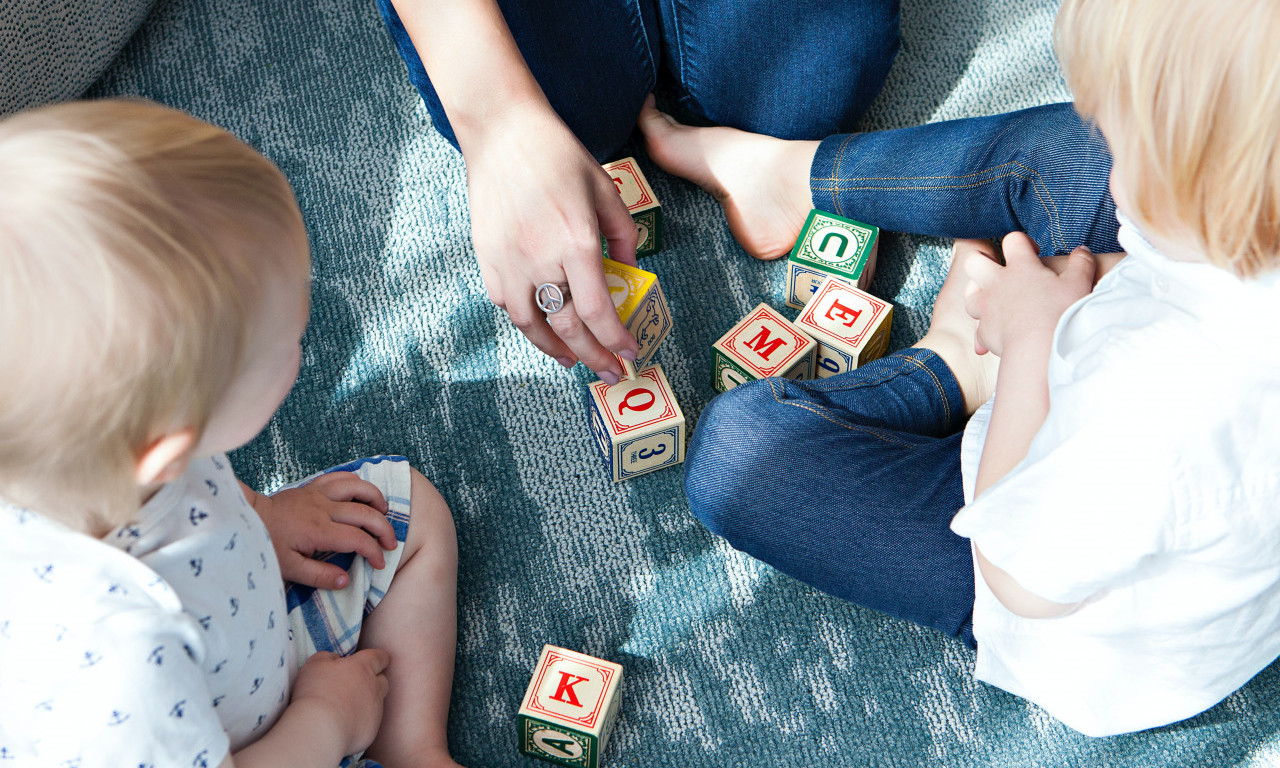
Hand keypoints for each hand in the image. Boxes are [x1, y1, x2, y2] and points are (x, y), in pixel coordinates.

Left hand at [251, 473, 396, 588]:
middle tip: (391, 543)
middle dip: (384, 529)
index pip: (357, 539)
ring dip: (376, 498)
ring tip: (384, 513)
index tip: (379, 563)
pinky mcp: (313, 486)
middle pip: (365, 513)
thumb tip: (346, 580)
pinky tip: (363, 493)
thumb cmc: (267, 545)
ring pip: (358, 487)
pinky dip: (357, 482)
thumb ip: (319, 576)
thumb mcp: (289, 569)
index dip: (374, 552)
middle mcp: (323, 508)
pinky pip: (341, 476)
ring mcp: (319, 494)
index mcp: (318, 530)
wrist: (248, 518)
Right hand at [290, 649, 390, 756]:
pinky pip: (369, 724)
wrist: (320, 729)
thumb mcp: (316, 663)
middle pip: (382, 681)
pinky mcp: (371, 731)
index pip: (380, 657)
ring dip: (366, 703)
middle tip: (357, 685)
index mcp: (363, 667)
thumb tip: (336, 660)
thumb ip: (329, 657)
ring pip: (377, 703)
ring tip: (346, 708)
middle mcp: (374, 687)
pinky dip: (359, 723)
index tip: (379, 660)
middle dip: (374, 681)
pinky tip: (343, 725)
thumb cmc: (315, 692)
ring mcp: (375, 710)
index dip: (379, 658)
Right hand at [461, 100, 639, 382]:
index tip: (629, 354)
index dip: (615, 340)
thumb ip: (623, 236)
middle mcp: (541, 259)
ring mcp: (509, 262)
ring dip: (556, 349)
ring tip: (574, 358)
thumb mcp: (605, 190)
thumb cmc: (558, 156)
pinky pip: (507, 305)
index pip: (598, 312)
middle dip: (594, 357)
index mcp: (576, 242)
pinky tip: (542, 326)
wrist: (502, 132)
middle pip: (568, 328)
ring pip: (532, 326)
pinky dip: (527, 322)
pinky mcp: (487, 258)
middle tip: (610, 373)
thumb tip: (630, 274)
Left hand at [963, 232, 1095, 356]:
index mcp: (1021, 267)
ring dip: (977, 295)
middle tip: (998, 270)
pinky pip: (977, 330)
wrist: (1040, 348)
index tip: (1033, 253)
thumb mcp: (1079, 283)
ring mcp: (987, 307)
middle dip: (982, 261)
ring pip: (969, 294)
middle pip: (974, 261)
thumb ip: (1081, 263)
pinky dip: (984, 332)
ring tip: (992, 300)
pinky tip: (992, 338)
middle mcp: (997, 283)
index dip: (1022, 242)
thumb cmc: (1061, 313)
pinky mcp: (984, 331)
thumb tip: (1082, 250)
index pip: (1012, 240)